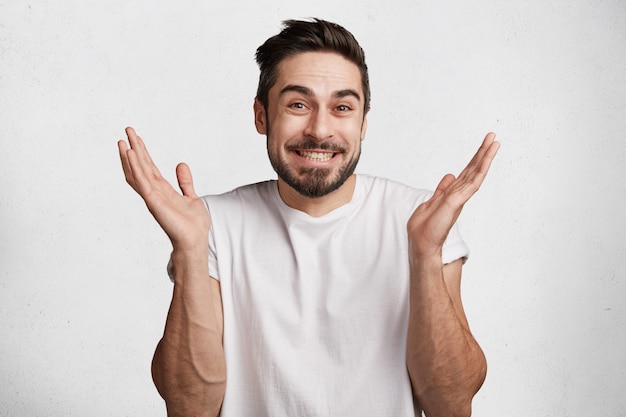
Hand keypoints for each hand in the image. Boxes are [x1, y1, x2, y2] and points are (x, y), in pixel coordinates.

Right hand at [118, 127, 209, 250]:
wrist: (195, 240)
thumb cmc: (193, 224)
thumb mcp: (191, 197)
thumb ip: (185, 182)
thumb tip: (181, 165)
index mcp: (162, 190)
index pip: (149, 167)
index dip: (142, 152)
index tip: (136, 138)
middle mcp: (154, 192)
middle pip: (141, 166)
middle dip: (134, 148)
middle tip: (127, 130)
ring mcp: (152, 197)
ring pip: (138, 172)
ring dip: (130, 155)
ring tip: (124, 140)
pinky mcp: (153, 201)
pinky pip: (142, 181)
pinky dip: (135, 167)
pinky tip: (131, 154)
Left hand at [407, 132, 499, 258]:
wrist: (423, 245)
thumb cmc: (425, 229)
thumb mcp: (431, 203)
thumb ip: (442, 189)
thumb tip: (450, 175)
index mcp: (452, 193)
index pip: (466, 172)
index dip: (474, 158)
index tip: (483, 144)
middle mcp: (459, 194)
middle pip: (473, 169)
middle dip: (482, 152)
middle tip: (492, 136)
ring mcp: (460, 198)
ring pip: (476, 174)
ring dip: (485, 157)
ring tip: (494, 142)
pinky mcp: (457, 202)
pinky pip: (472, 183)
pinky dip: (480, 171)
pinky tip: (487, 160)